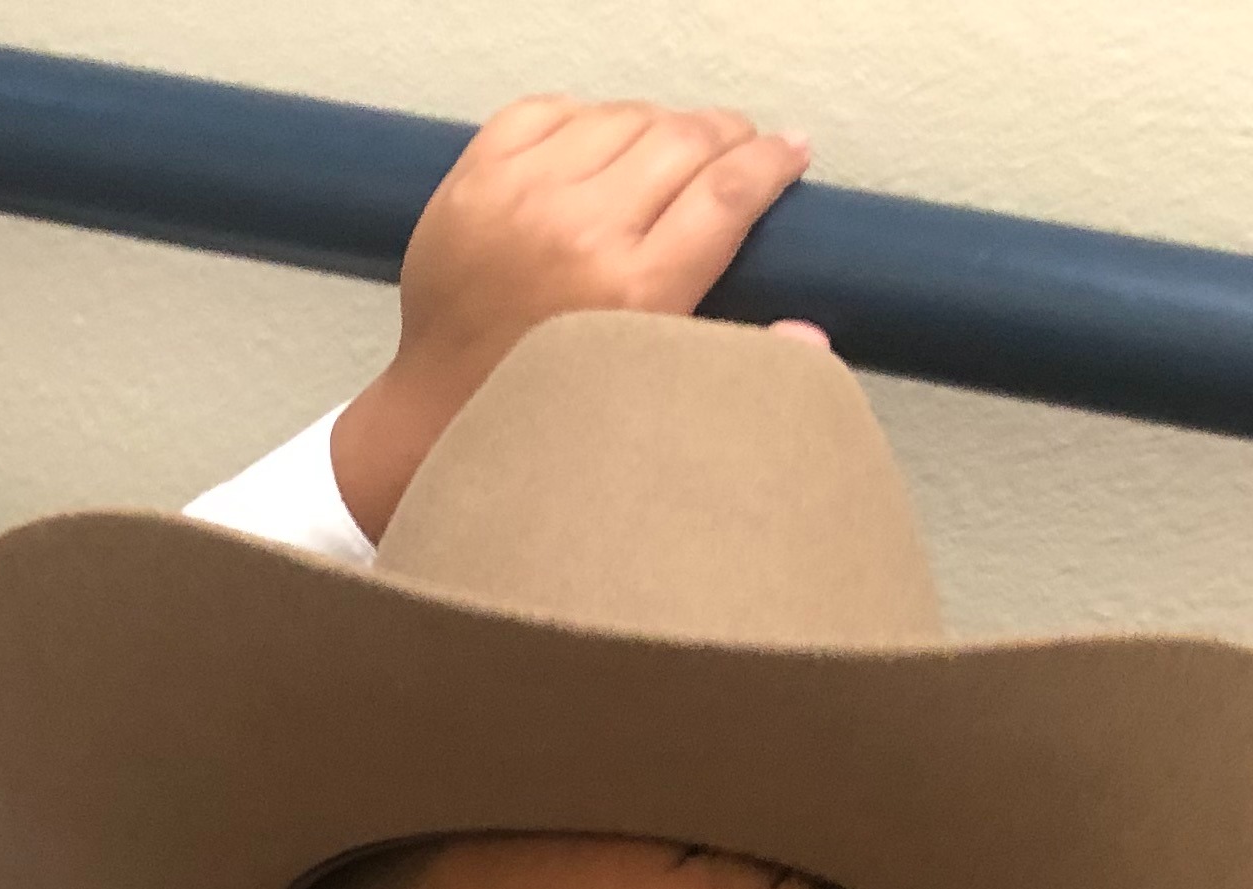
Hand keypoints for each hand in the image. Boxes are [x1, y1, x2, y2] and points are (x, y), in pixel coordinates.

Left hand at [328, 94, 813, 535]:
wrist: (438, 415)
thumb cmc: (547, 413)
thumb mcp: (650, 398)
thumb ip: (730, 360)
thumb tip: (814, 333)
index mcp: (633, 293)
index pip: (727, 193)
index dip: (771, 160)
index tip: (791, 151)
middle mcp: (577, 231)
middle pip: (682, 140)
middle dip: (726, 132)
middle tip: (742, 143)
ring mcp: (518, 195)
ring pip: (622, 117)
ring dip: (659, 124)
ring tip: (676, 147)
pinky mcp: (474, 178)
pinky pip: (549, 110)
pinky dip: (584, 118)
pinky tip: (603, 142)